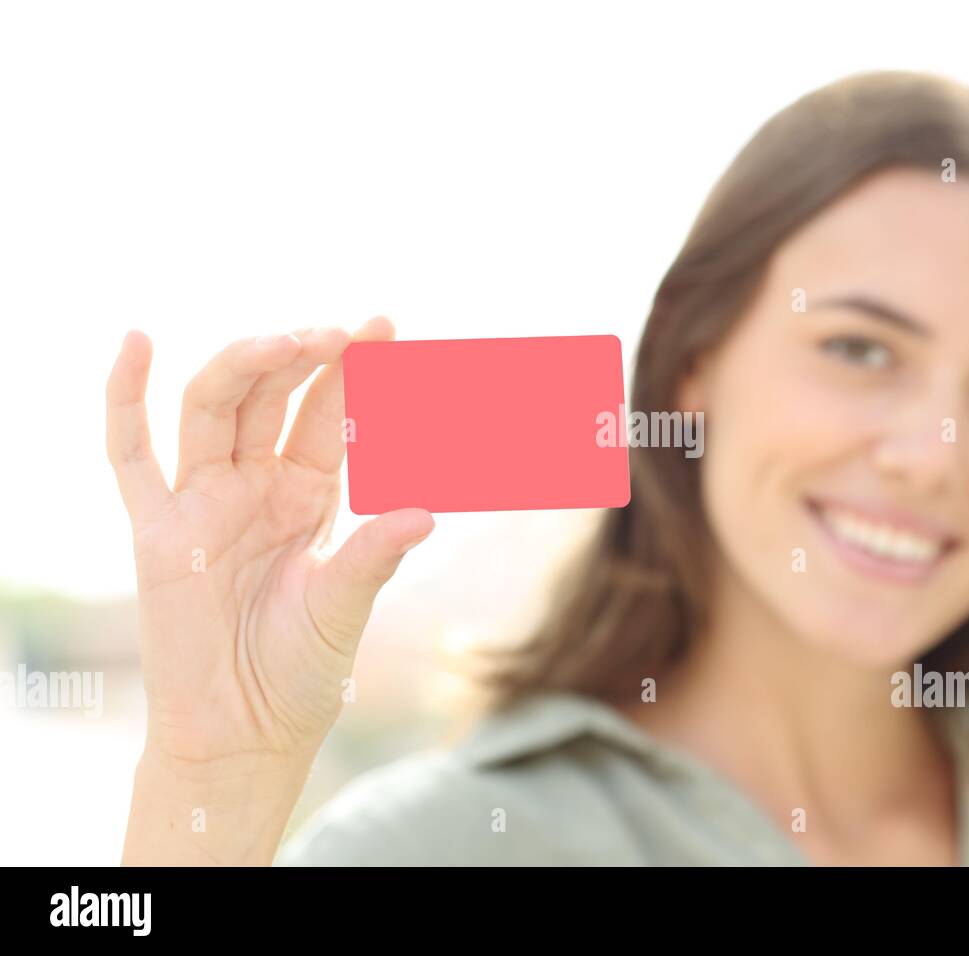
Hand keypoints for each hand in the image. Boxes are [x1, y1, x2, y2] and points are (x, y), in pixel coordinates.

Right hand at [107, 318, 432, 770]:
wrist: (242, 731)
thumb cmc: (300, 671)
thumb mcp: (344, 606)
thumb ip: (374, 555)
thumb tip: (427, 513)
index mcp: (307, 496)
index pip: (329, 416)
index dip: (354, 372)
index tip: (385, 326)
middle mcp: (255, 486)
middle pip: (272, 398)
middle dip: (305, 358)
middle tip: (342, 332)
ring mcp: (202, 501)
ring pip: (214, 408)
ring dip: (245, 366)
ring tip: (290, 340)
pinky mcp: (154, 529)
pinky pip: (130, 454)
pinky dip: (124, 397)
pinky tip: (136, 341)